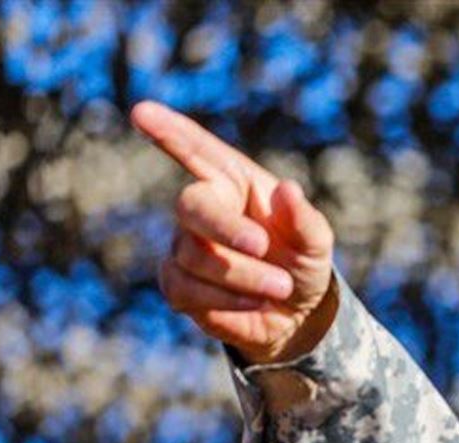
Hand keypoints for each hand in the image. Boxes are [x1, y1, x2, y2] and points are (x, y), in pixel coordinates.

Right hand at [131, 100, 337, 363]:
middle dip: (226, 228)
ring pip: (194, 256)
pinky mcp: (176, 282)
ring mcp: (185, 244)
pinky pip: (185, 289)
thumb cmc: (303, 263)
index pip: (199, 151)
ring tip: (280, 287)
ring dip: (243, 276)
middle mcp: (204, 206)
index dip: (170, 132)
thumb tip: (287, 190)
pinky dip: (225, 300)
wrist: (296, 313)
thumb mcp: (316, 242)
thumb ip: (305, 219)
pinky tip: (255, 303)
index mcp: (235, 183)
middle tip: (262, 246)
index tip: (142, 112)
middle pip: (191, 205)